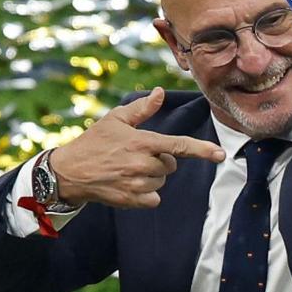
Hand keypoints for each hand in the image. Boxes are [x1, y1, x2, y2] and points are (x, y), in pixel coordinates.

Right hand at [49, 87, 224, 208]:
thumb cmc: (94, 142)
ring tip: (128, 170)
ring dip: (152, 177)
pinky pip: (154, 198)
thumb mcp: (116, 120)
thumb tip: (160, 92)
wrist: (70, 172)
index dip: (202, 150)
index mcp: (142, 141)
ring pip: (162, 181)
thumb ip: (142, 109)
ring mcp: (137, 183)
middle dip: (160, 161)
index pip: (179, 146)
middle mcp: (142, 163)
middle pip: (171, 165)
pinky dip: (146, 193)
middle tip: (136, 156)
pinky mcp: (132, 200)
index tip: (221, 154)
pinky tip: (128, 184)